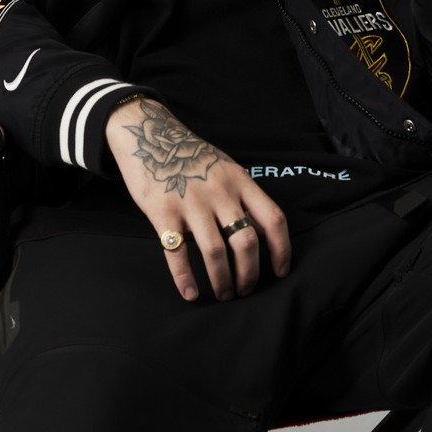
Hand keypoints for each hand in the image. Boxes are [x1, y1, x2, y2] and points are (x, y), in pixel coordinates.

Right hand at [105, 98, 290, 301]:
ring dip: (222, 280)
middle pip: (246, 242)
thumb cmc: (190, 157)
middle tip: (245, 290)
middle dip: (249, 274)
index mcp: (240, 181)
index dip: (282, 250)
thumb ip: (243, 196)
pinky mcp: (163, 212)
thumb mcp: (226, 168)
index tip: (280, 272)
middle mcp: (220, 193)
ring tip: (223, 294)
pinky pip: (177, 252)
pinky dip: (185, 279)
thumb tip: (264, 233)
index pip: (273, 219)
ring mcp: (191, 202)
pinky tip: (191, 294)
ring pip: (215, 252)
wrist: (149, 136)